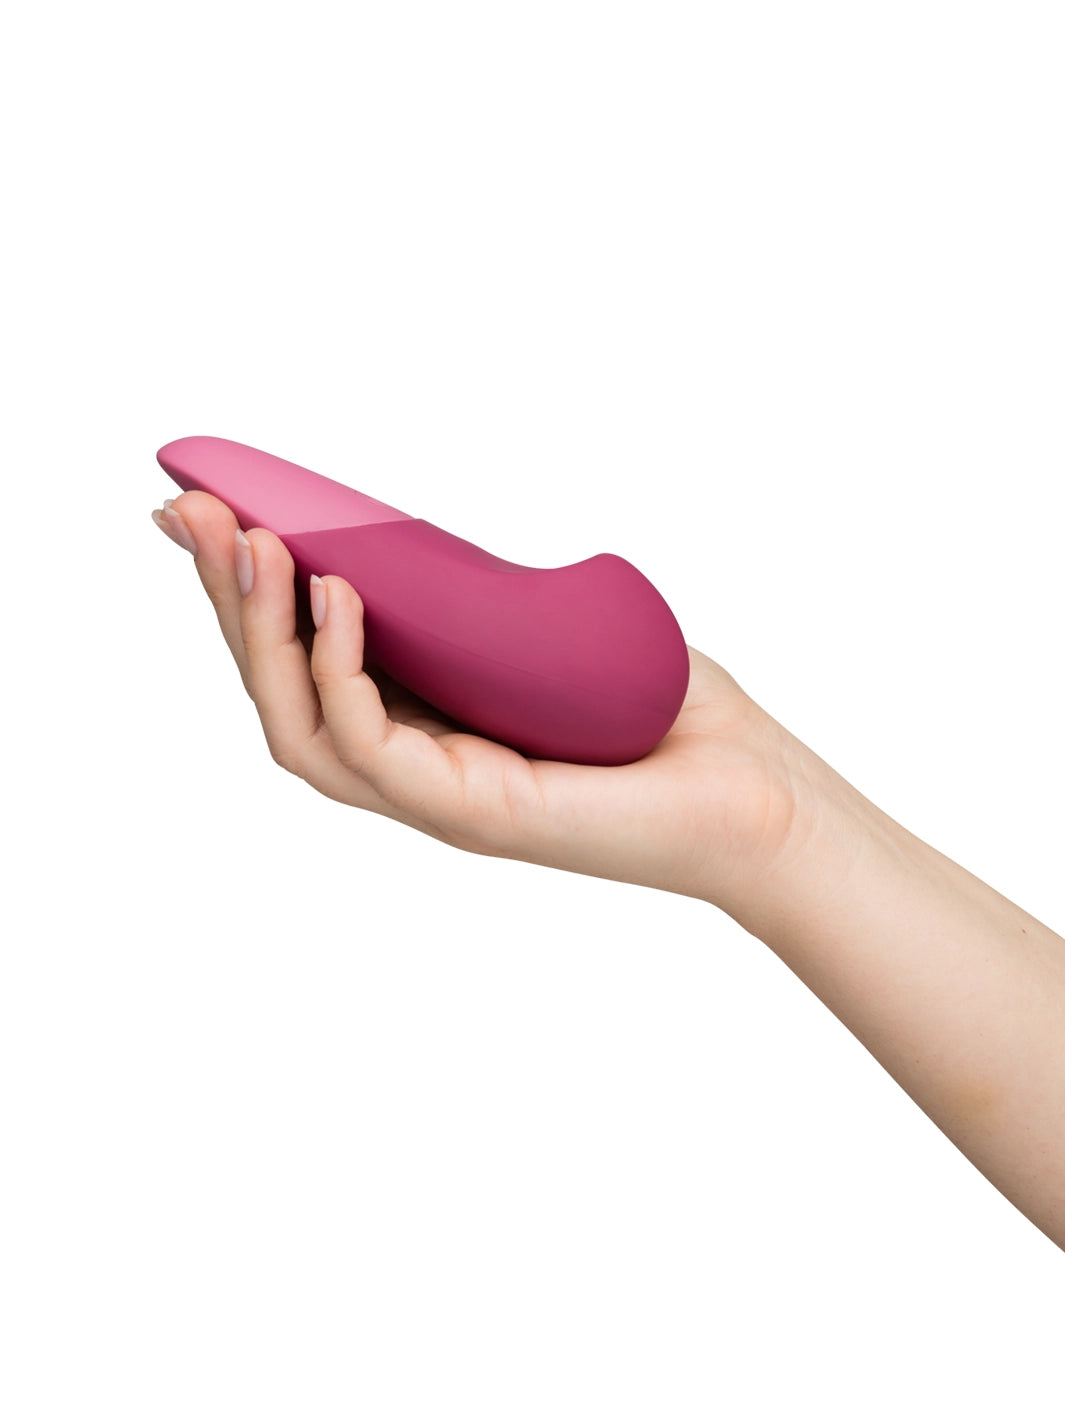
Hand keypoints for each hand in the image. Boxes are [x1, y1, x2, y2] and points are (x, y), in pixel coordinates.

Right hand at [153, 491, 800, 904]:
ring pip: (297, 730)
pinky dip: (338, 670)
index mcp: (416, 723)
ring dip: (261, 633)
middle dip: (226, 600)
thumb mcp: (538, 626)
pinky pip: (367, 748)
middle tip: (193, 512)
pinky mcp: (470, 813)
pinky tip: (337, 595)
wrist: (750, 787)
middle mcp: (410, 765)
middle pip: (276, 694)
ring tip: (252, 543)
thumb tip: (402, 533)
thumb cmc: (658, 703)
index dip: (239, 592)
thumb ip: (464, 596)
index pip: (299, 662)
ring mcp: (434, 797)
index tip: (195, 508)